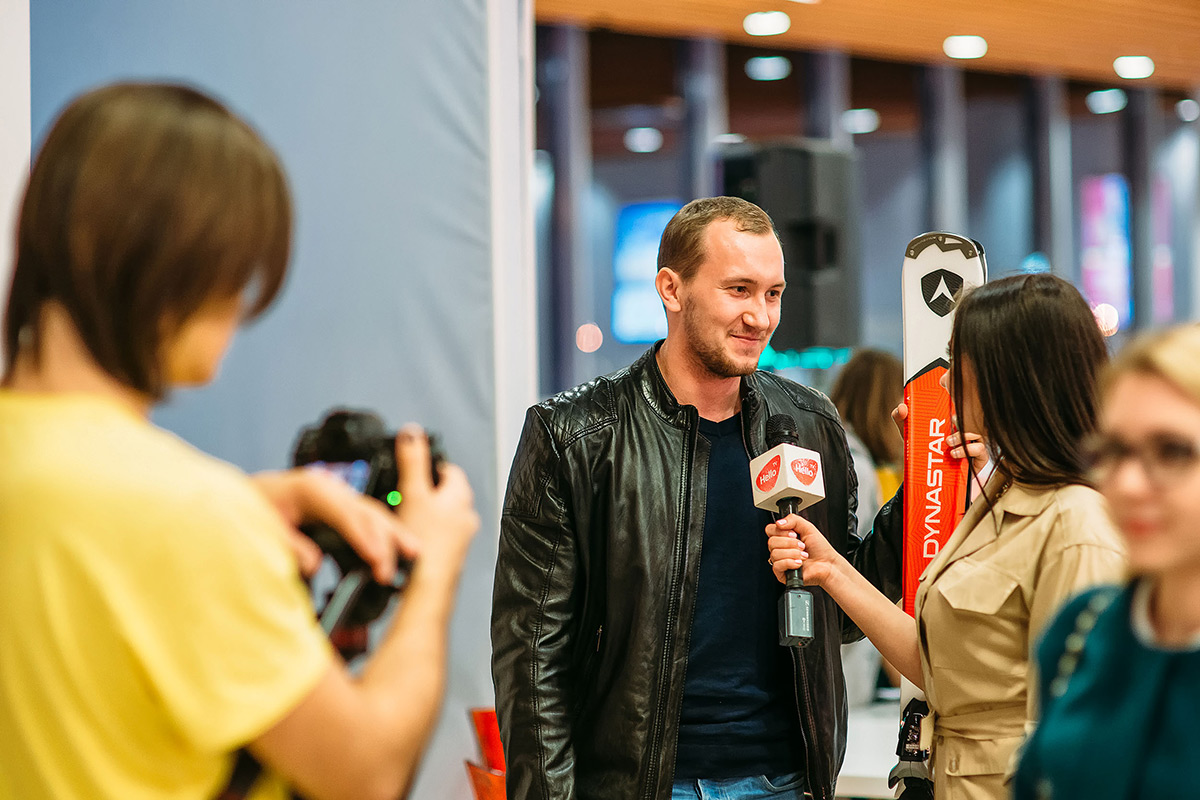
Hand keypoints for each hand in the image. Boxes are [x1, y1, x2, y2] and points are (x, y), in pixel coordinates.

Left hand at [252, 468, 420, 583]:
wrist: (237, 501)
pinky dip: (381, 537)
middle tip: (391, 572)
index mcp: (310, 488)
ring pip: (373, 515)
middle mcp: (329, 489)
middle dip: (386, 540)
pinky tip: (393, 553)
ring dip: (393, 536)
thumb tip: (314, 565)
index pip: (346, 513)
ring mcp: (336, 498)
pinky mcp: (337, 511)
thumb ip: (289, 546)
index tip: (376, 561)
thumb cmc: (248, 511)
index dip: (363, 538)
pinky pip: (365, 522)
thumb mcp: (262, 528)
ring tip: (413, 555)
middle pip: (367, 511)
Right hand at [392, 425, 479, 582]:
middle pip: (447, 492)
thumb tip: (412, 432)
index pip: (450, 469)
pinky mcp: (452, 555)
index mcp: (461, 496)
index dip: (431, 465)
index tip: (415, 468)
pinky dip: (426, 532)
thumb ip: (413, 461)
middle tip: (405, 493)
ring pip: (443, 515)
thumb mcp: (413, 493)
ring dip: (426, 512)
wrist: (427, 586)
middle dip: (427, 490)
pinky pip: (440, 535)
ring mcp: (461, 537)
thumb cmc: (424, 542)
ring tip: (404, 516)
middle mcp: (467, 515)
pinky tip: (410, 539)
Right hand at [766, 514, 840, 587]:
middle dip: (790, 543)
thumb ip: (793, 519)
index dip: (780, 531)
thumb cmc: (820, 549)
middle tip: (802, 546)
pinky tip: (799, 563)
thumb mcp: (808, 528)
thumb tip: (778, 522)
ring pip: (775, 554)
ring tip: (803, 555)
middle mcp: (781, 549)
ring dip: (793, 553)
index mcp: (784, 537)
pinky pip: (777, 565)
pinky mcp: (781, 574)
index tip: (794, 534)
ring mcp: (780, 561)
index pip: (770, 530)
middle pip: (771, 542)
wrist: (828, 565)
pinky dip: (790, 563)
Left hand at [893, 402, 987, 469]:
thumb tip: (902, 407)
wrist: (929, 477)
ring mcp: (974, 442)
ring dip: (964, 434)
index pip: (960, 404)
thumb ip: (901, 418)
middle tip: (952, 419)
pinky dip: (969, 450)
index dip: (958, 399)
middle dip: (964, 416)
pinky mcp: (979, 457)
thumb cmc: (921, 449)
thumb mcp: (908, 433)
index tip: (950, 398)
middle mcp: (965, 428)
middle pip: (972, 416)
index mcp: (952, 418)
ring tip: (948, 441)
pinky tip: (954, 453)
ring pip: (978, 431)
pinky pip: (981, 449)